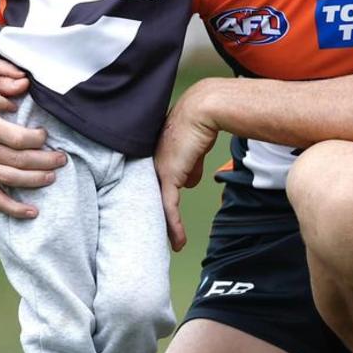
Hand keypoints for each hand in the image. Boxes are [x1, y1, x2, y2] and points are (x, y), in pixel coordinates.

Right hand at [0, 98, 65, 217]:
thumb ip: (7, 88)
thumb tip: (25, 83)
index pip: (15, 138)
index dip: (36, 138)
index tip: (47, 135)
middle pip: (17, 160)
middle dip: (44, 160)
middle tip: (62, 158)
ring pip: (10, 179)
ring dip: (35, 180)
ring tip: (53, 176)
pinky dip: (14, 208)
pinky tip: (33, 212)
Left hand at [155, 79, 220, 250]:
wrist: (201, 110)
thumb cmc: (199, 121)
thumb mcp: (194, 148)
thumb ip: (191, 166)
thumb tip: (192, 183)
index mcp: (156, 156)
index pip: (155, 184)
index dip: (158, 200)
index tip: (161, 214)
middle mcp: (152, 165)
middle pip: (151, 197)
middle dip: (155, 218)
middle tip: (159, 235)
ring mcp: (158, 172)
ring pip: (160, 206)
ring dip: (168, 226)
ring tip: (174, 242)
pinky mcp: (169, 178)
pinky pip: (169, 209)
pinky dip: (174, 227)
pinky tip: (180, 242)